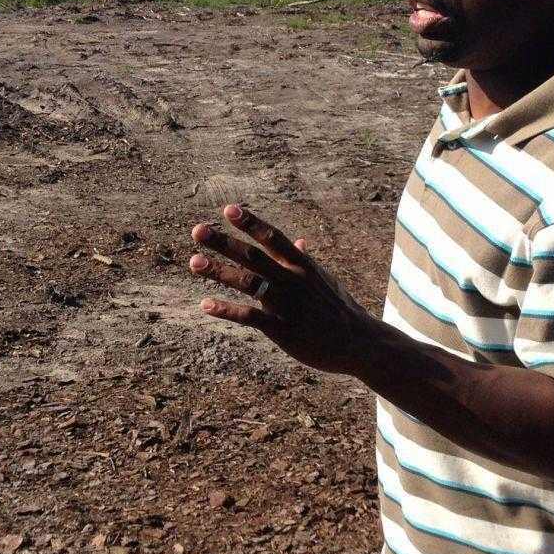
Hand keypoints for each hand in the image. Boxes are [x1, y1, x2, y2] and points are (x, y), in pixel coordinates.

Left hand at [189, 204, 384, 376]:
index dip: (251, 222)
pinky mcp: (284, 330)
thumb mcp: (325, 280)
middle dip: (224, 243)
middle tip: (197, 231)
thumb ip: (306, 260)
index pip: (274, 238)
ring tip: (194, 262)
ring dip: (219, 272)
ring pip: (249, 283)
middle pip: (254, 257)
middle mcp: (293, 280)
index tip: (229, 209)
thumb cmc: (339, 310)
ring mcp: (288, 305)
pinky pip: (251, 317)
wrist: (359, 343)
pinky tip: (206, 304)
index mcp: (302, 266)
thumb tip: (299, 241)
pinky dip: (227, 310)